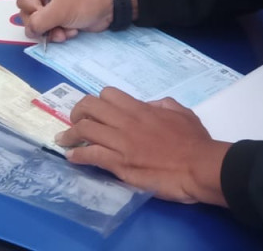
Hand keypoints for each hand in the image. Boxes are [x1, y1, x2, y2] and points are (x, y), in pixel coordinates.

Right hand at [17, 0, 114, 43]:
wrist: (108, 10)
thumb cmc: (85, 2)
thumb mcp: (60, 10)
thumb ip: (40, 21)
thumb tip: (29, 31)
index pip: (24, 2)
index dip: (33, 12)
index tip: (47, 16)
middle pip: (29, 16)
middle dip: (43, 26)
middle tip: (56, 29)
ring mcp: (52, 8)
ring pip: (39, 26)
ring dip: (52, 32)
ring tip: (66, 32)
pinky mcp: (60, 19)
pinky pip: (50, 30)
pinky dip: (59, 33)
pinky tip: (71, 31)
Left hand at [60, 87, 229, 204]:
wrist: (198, 167)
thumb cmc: (194, 141)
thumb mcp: (180, 112)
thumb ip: (161, 105)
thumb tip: (147, 106)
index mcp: (140, 109)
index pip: (108, 95)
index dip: (99, 102)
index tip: (96, 111)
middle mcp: (126, 122)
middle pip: (90, 107)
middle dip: (77, 113)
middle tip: (74, 122)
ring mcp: (121, 143)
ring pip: (85, 130)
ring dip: (70, 134)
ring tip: (64, 140)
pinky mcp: (119, 164)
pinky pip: (91, 154)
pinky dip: (78, 155)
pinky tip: (72, 157)